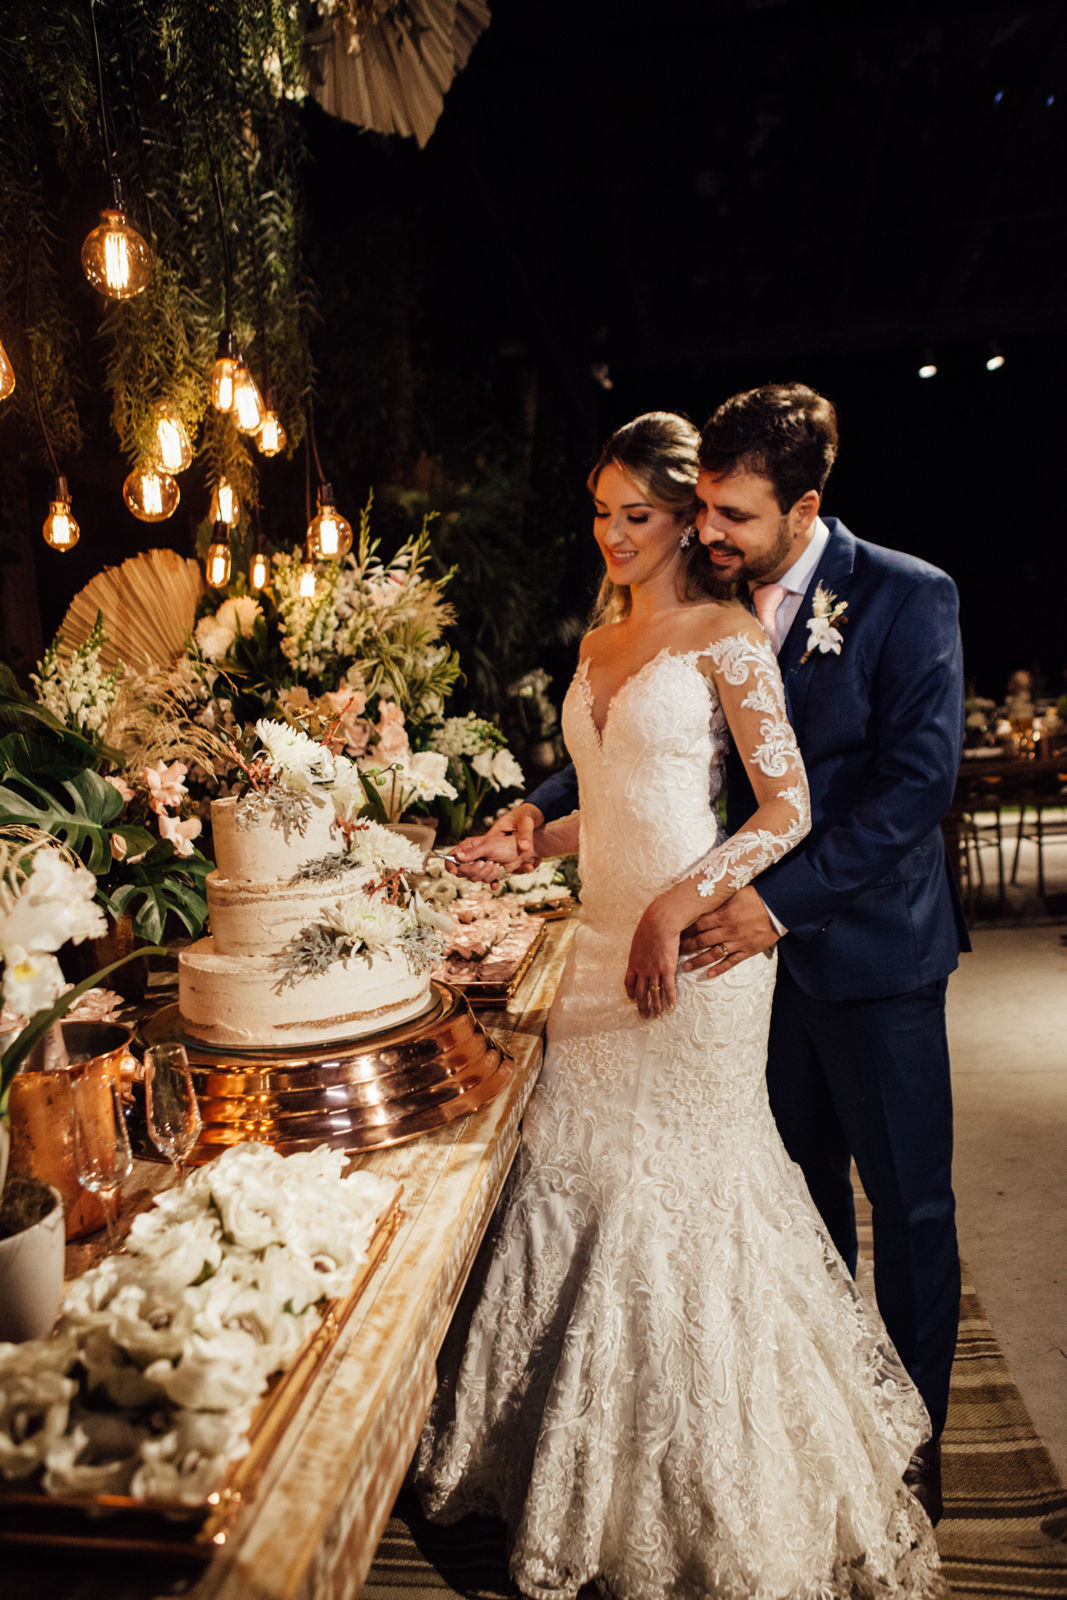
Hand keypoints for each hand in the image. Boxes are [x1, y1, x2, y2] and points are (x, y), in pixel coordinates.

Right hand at [446, 803, 543, 884]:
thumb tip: (457, 858)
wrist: (523, 852)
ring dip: (487, 873)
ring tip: (497, 864)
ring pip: (474, 878)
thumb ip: (473, 852)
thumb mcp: (489, 846)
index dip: (450, 865)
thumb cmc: (507, 843)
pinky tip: (497, 875)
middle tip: (485, 862)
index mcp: (468, 846)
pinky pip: (485, 881)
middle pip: (461, 872)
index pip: (451, 857)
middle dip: (474, 870)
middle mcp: (472, 856)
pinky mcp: (489, 872)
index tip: (456, 870)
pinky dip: (493, 879)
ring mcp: (480, 865)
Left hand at [624, 899, 681, 1018]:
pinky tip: (672, 1006)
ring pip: (654, 993)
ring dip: (656, 1007)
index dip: (631, 992)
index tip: (633, 999)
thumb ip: (640, 948)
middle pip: (640, 992)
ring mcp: (654, 970)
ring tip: (658, 1016)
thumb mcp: (640, 938)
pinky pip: (668, 988)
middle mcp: (642, 969)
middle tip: (644, 1016)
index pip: (629, 982)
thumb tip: (642, 948)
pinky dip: (670, 999)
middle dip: (642, 1006)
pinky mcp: (667, 969)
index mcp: (633, 961)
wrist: (660, 922)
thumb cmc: (650, 926)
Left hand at [679, 885, 779, 976]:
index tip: (673, 934)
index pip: (697, 924)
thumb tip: (701, 899)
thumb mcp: (734, 894)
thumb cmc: (756, 897)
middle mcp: (727, 930)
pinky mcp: (747, 950)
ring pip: (712, 954)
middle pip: (701, 940)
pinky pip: (731, 962)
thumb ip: (718, 901)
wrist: (778, 907)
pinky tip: (709, 974)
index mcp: (722, 915)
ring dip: (697, 961)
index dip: (684, 930)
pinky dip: (719, 969)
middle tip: (672, 952)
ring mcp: (737, 942)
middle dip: (686, 946)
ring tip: (684, 967)